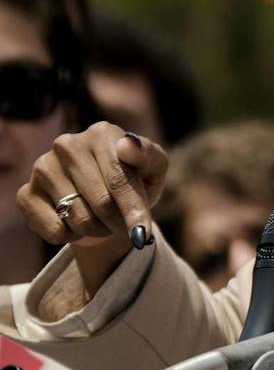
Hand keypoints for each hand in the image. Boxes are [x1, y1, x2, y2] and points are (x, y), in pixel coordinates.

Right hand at [17, 122, 167, 252]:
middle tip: (127, 227)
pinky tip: (76, 222)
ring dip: (99, 230)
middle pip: (101, 202)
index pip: (119, 178)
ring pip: (79, 218)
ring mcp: (43, 168)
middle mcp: (68, 145)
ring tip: (103, 220)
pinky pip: (54, 230)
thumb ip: (148, 156)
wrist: (103, 199)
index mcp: (102, 133)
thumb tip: (127, 144)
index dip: (133, 209)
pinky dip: (72, 236)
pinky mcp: (26, 193)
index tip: (142, 233)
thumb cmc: (134, 180)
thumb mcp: (152, 169)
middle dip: (120, 222)